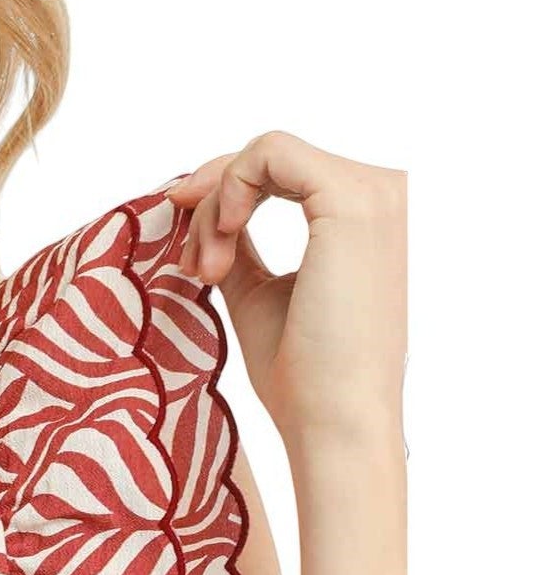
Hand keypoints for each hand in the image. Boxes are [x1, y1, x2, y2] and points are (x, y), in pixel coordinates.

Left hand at [165, 131, 406, 453]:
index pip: (283, 173)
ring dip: (218, 209)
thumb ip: (239, 243)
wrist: (333, 421)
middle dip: (215, 208)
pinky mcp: (351, 200)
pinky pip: (269, 152)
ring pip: (264, 155)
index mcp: (365, 216)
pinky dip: (228, 191)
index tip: (193, 255)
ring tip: (208, 272)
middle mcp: (382, 193)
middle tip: (198, 270)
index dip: (224, 199)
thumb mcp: (257, 292)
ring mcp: (374, 192)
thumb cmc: (302, 374)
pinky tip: (221, 244)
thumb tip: (198, 207)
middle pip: (269, 160)